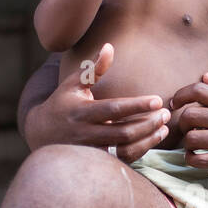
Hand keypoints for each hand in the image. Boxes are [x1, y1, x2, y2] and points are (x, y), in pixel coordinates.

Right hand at [25, 43, 170, 159]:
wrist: (41, 134)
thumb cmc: (62, 103)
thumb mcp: (73, 84)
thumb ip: (94, 68)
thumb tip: (110, 46)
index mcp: (82, 112)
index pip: (114, 109)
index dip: (137, 106)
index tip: (157, 100)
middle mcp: (86, 133)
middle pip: (124, 131)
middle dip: (148, 123)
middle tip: (165, 114)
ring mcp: (92, 149)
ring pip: (125, 148)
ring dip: (148, 139)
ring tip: (165, 127)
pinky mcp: (98, 160)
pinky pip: (123, 159)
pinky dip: (141, 150)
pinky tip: (154, 138)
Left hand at [170, 72, 207, 182]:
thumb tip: (204, 76)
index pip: (198, 90)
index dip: (181, 95)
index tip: (175, 104)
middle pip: (189, 115)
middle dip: (181, 122)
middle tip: (186, 128)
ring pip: (191, 139)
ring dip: (186, 143)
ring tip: (193, 145)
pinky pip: (198, 159)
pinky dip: (191, 159)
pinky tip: (196, 157)